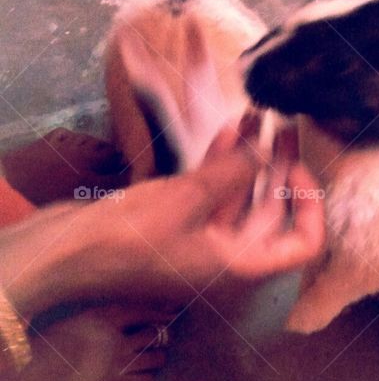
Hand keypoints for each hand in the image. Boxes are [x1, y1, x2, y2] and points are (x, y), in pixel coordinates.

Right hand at [2, 135, 324, 322]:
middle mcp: (227, 257)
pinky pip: (212, 194)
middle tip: (285, 123)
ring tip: (261, 114)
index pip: (302, 246)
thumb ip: (234, 173)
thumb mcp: (188, 198)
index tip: (296, 168)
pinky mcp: (177, 223)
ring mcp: (201, 240)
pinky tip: (229, 129)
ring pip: (241, 198)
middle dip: (281, 166)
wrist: (67, 252)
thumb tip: (267, 150)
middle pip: (272, 213)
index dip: (310, 208)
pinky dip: (222, 164)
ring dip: (251, 158)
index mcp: (240, 266)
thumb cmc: (127, 238)